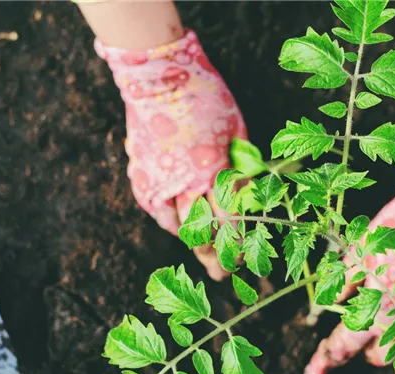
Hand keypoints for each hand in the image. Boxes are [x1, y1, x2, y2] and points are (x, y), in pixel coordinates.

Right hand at [96, 30, 246, 279]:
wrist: (158, 77)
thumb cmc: (205, 97)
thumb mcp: (236, 128)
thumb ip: (242, 164)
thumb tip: (251, 193)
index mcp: (214, 171)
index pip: (228, 221)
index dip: (237, 245)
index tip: (245, 260)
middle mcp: (186, 182)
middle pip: (201, 232)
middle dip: (214, 257)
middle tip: (222, 275)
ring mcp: (161, 180)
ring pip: (177, 225)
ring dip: (192, 243)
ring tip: (203, 254)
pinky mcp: (142, 174)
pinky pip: (155, 209)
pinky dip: (168, 222)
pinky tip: (177, 228)